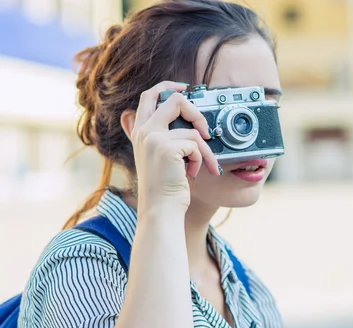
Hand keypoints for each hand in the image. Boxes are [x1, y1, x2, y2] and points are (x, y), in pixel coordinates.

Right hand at [130, 81, 220, 211]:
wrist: (160, 208)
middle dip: (196, 112)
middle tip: (204, 130)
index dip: (168, 86)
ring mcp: (153, 138)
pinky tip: (192, 172)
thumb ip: (166, 136)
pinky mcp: (166, 147)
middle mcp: (144, 131)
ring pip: (193, 131)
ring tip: (201, 165)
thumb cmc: (164, 187)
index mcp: (140, 131)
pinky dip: (201, 160)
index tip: (185, 88)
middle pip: (174, 100)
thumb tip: (191, 123)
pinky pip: (196, 145)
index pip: (149, 95)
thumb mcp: (159, 156)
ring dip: (204, 151)